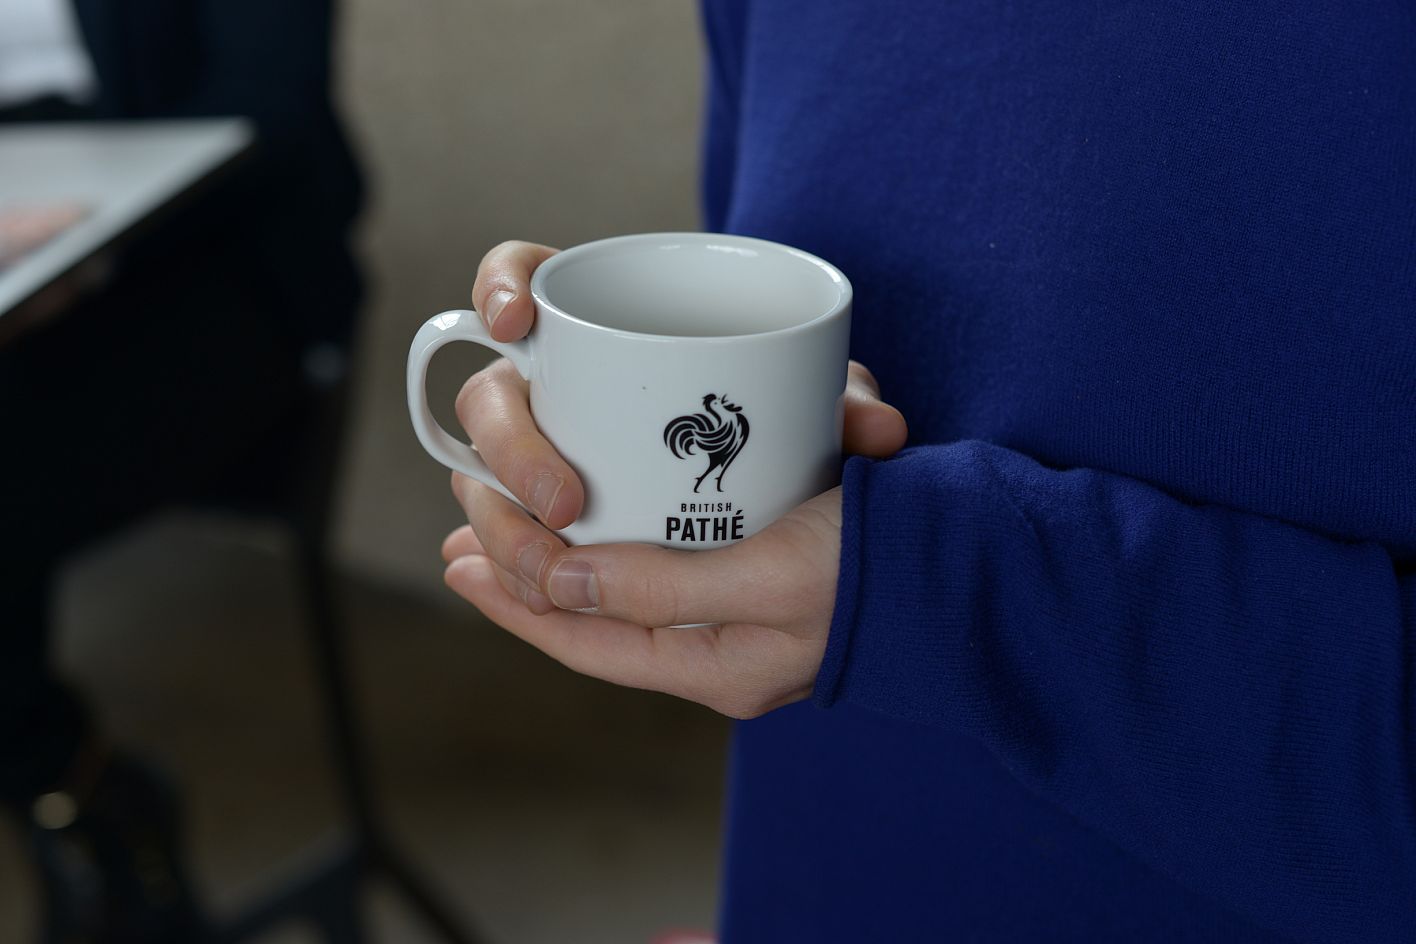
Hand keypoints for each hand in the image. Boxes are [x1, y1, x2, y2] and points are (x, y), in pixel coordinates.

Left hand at [441, 240, 907, 716]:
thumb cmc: (883, 567)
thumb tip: (558, 585)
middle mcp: (722, 643)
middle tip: (467, 527)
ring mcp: (745, 603)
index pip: (588, 643)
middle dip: (528, 571)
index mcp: (718, 666)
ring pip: (632, 580)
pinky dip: (631, 526)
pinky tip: (607, 503)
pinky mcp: (767, 559)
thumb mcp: (769, 581)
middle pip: (597, 613)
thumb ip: (661, 590)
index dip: (517, 604)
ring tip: (509, 516)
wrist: (978, 555)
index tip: (461, 558)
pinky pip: (679, 550)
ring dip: (570, 547)